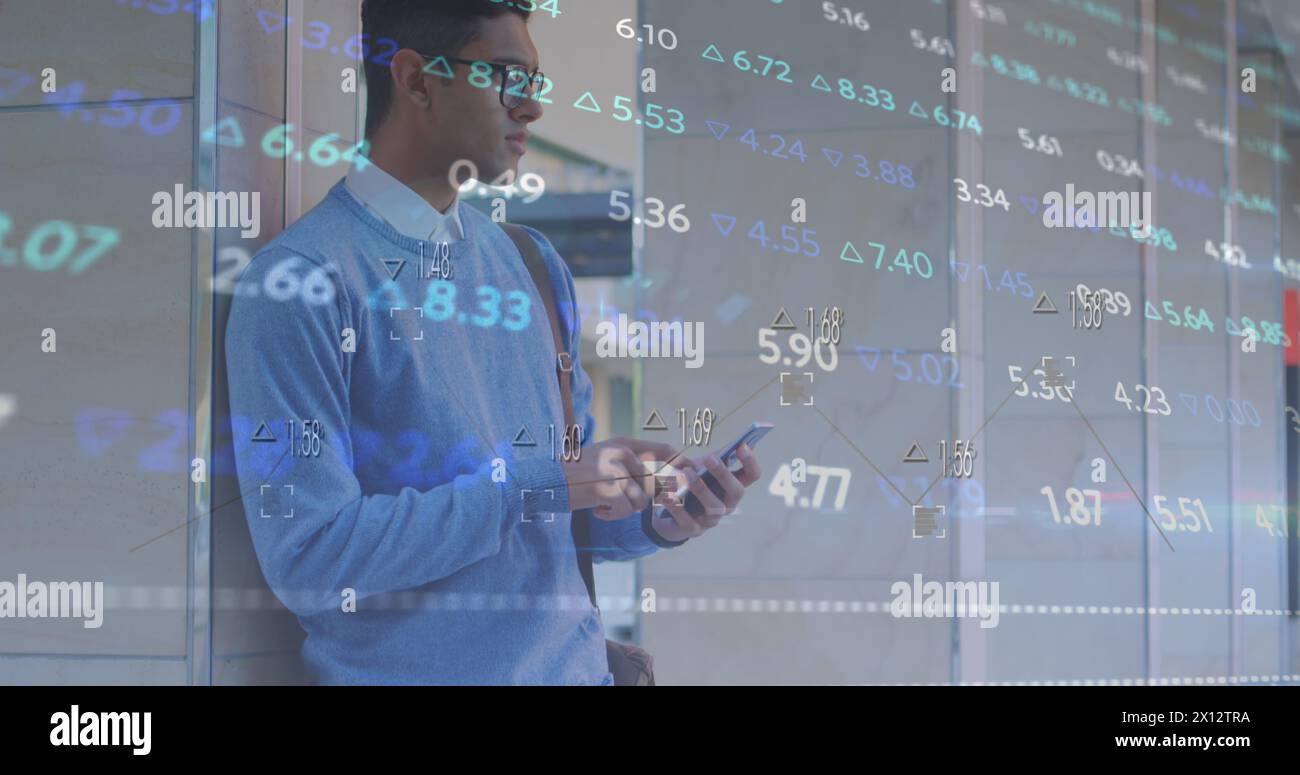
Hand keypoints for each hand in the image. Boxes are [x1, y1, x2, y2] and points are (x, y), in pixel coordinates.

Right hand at [564, 437, 694, 520]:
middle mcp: (622, 453)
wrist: (546, 481)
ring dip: (624, 509)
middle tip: (622, 501)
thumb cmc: (577, 474)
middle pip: (654, 483)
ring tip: (604, 504)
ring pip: (640, 500)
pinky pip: (625, 510)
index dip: (682, 463)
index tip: (693, 474)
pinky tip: (597, 510)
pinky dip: (612, 515)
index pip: (664, 450)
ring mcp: (615, 470)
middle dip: (646, 499)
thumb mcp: (605, 460)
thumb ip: (632, 467)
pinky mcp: (607, 489)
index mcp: (624, 443)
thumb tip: (664, 486)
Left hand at [651, 443, 761, 541]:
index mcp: (733, 487)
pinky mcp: (693, 530)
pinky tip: (668, 495)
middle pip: (736, 491)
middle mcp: (727, 505)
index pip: (752, 475)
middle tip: (709, 458)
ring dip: (701, 488)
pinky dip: (678, 507)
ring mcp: (711, 520)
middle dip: (724, 474)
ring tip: (686, 472)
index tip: (742, 446)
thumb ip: (718, 457)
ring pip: (714, 507)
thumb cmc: (691, 486)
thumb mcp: (703, 469)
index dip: (750, 461)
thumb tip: (738, 440)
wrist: (668, 513)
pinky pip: (687, 521)